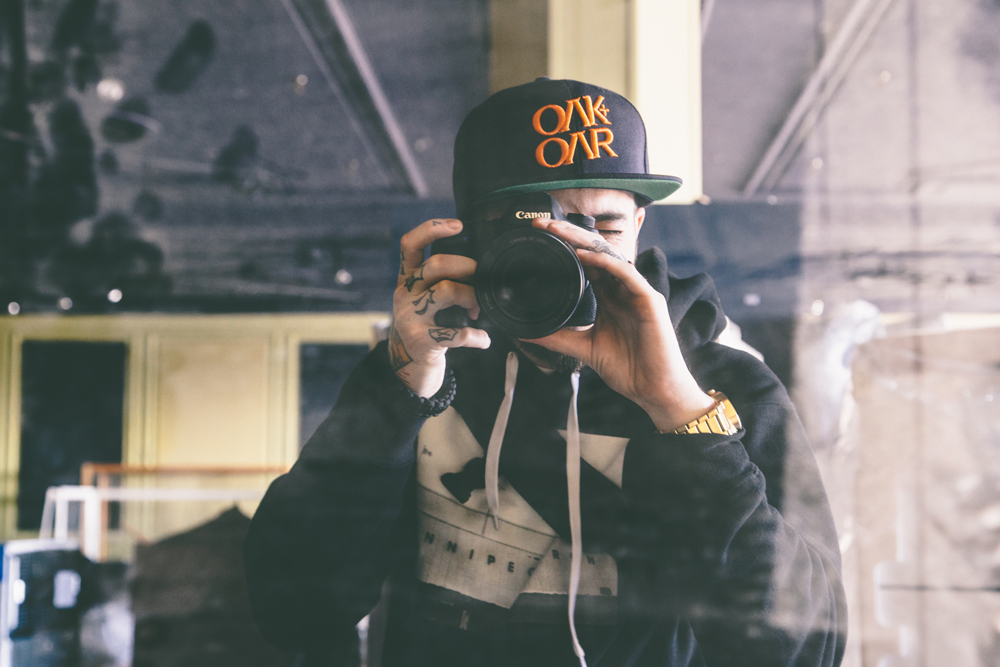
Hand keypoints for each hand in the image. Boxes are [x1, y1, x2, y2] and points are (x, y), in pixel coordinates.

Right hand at [391, 219, 490, 396]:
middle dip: (467, 267)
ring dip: (472, 296)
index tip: (458, 225)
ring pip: (447, 291)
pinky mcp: (421, 341)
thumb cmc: (424, 326)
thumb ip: (441, 283)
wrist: (406, 365)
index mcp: (406, 279)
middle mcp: (405, 294)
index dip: (431, 229)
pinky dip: (477, 336)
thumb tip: (480, 272)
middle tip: (482, 278)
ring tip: (480, 308)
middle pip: (436, 265)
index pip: (409, 244)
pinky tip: (484, 339)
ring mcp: (411, 317)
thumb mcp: (423, 300)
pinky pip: (456, 333)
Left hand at [524, 218, 714, 431]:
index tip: (539, 238)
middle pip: (594, 252)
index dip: (564, 247)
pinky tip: (583, 254)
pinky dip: (604, 262)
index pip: (585, 263)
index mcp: (610, 297)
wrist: (654, 390)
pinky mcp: (649, 300)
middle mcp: (623, 289)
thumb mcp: (583, 349)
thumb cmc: (628, 368)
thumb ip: (557, 337)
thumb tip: (525, 333)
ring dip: (582, 241)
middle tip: (541, 224)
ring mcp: (637, 292)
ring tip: (557, 230)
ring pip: (609, 256)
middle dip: (568, 235)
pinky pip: (625, 273)